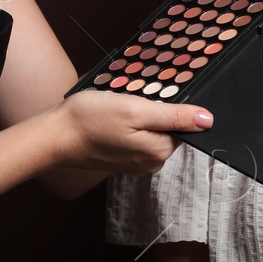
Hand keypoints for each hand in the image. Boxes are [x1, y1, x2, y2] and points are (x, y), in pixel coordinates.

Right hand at [48, 89, 212, 172]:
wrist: (54, 135)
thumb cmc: (91, 120)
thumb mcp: (136, 110)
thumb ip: (174, 116)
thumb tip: (208, 120)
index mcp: (160, 152)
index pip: (184, 125)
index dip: (172, 105)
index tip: (150, 97)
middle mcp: (152, 163)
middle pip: (168, 128)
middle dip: (155, 110)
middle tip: (132, 100)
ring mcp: (136, 164)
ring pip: (152, 131)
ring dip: (141, 116)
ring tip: (119, 107)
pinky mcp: (122, 159)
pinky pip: (137, 137)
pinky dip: (129, 124)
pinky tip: (113, 117)